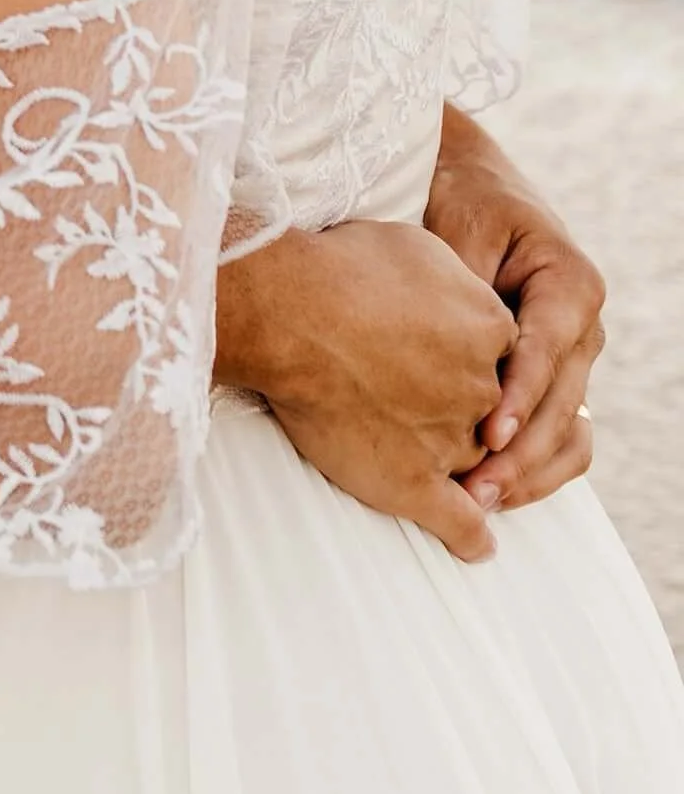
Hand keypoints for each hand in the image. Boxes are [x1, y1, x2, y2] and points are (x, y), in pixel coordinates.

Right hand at [217, 219, 518, 561]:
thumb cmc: (343, 269)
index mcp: (491, 329)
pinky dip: (471, 537)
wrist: (290, 313)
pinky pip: (460, 521)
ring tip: (432, 458)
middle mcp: (483, 388)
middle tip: (422, 398)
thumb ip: (454, 274)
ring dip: (462, 463)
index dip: (470, 357)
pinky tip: (478, 546)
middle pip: (491, 409)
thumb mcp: (417, 247)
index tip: (441, 356)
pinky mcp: (415, 482)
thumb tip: (462, 287)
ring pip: (473, 459)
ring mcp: (451, 439)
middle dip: (466, 408)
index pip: (503, 354)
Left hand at [423, 107, 605, 513]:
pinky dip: (532, 467)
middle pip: (562, 404)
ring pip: (569, 431)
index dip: (518, 398)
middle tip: (473, 489)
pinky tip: (492, 490)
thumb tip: (456, 349)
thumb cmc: (462, 202)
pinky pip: (559, 435)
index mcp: (571, 285)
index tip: (486, 436)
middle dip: (519, 453)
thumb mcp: (461, 231)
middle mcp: (583, 327)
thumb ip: (464, 289)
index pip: (547, 352)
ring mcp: (573, 359)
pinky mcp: (553, 380)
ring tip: (480, 502)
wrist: (468, 186)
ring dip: (529, 473)